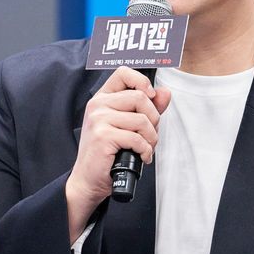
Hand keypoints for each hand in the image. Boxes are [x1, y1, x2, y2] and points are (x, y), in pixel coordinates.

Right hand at [65, 67, 170, 240]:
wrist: (88, 180)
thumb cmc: (107, 154)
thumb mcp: (127, 126)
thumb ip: (147, 108)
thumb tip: (165, 93)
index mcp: (102, 98)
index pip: (123, 73)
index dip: (142, 81)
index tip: (151, 97)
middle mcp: (98, 105)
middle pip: (140, 97)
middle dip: (153, 119)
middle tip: (149, 135)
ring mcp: (99, 120)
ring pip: (142, 119)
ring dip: (151, 138)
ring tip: (146, 148)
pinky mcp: (103, 136)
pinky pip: (137, 138)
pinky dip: (145, 151)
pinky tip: (142, 157)